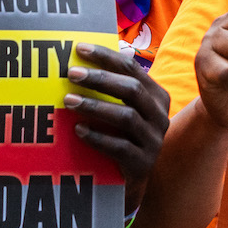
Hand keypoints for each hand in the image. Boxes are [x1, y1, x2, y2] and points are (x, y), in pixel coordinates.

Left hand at [65, 42, 171, 206]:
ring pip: (126, 117)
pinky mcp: (143, 162)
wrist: (132, 179)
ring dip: (95, 106)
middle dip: (100, 78)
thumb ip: (113, 87)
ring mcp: (154, 140)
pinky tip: (78, 130)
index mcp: (156, 96)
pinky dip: (98, 137)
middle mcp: (160, 115)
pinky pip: (120, 147)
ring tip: (68, 101)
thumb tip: (81, 59)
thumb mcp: (124, 109)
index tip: (79, 49)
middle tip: (71, 73)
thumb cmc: (122, 136)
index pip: (132, 69)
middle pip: (131, 90)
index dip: (106, 57)